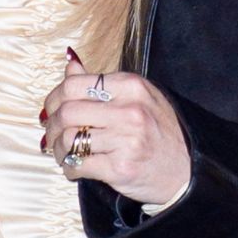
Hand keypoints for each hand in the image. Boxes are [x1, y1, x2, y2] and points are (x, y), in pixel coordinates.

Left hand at [40, 49, 189, 204]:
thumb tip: (70, 65)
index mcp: (131, 86)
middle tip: (52, 134)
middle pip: (67, 111)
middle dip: (53, 125)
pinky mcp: (120, 168)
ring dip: (58, 149)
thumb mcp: (138, 97)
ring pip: (69, 139)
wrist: (186, 171)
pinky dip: (69, 168)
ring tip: (64, 152)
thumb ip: (102, 84)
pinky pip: (78, 165)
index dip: (54, 97)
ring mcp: (126, 140)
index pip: (75, 84)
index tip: (52, 109)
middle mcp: (130, 111)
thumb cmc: (160, 132)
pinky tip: (75, 167)